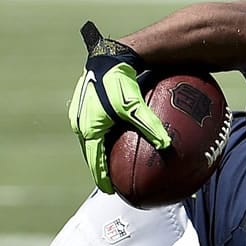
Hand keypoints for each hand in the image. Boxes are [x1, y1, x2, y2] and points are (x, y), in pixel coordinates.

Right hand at [67, 21, 170, 193]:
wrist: (107, 55)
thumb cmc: (119, 80)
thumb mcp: (135, 105)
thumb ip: (150, 126)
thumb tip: (167, 145)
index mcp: (90, 129)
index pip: (95, 161)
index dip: (102, 177)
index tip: (110, 190)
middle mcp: (80, 123)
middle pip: (90, 152)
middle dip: (99, 167)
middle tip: (110, 180)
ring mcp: (79, 113)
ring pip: (90, 139)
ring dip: (99, 151)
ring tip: (109, 161)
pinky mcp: (83, 102)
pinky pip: (92, 125)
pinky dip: (100, 135)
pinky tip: (112, 133)